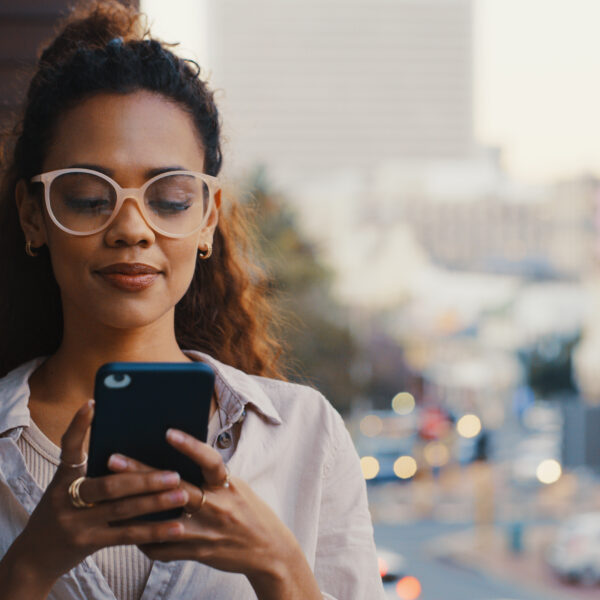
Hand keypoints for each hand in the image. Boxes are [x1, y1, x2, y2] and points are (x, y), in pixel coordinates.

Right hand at [10, 401, 187, 585]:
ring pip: (122, 510)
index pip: (69, 448)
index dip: (79, 426)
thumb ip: (95, 470)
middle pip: (109, 485)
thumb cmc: (63, 511)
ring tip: (182, 495)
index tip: (93, 403)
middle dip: (145, 479)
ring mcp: (76, 523)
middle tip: (174, 473)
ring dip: (156, 502)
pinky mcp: (88, 543)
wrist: (34, 556)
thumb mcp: (69, 488)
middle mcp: (66, 498)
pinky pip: (126, 535)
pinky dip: (153, 531)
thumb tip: (137, 448)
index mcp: (63, 477)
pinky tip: (176, 527)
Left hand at [108, 429, 321, 598]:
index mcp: (228, 485)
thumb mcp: (236, 487)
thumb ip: (211, 476)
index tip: (168, 433)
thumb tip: (178, 459)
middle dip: (142, 473)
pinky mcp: (198, 553)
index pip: (209, 461)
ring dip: (134, 510)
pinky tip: (129, 532)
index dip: (190, 447)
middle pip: (175, 489)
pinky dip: (146, 540)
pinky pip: (164, 548)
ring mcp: (207, 532)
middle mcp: (218, 506)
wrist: (269, 550)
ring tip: (109, 499)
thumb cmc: (249, 511)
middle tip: (114, 459)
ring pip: (162, 521)